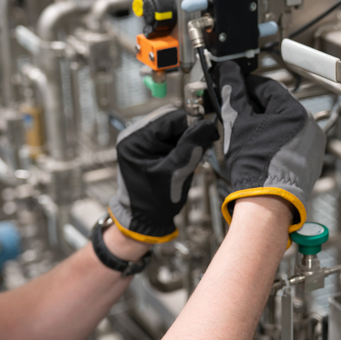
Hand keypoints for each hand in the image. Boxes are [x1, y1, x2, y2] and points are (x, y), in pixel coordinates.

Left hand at [109, 106, 217, 242]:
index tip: (207, 132)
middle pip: (169, 121)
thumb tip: (206, 125)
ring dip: (185, 140)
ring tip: (192, 157)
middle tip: (201, 147)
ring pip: (170, 129)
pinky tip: (184, 159)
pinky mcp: (146, 148)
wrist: (144, 220)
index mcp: (134, 141)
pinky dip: (180, 146)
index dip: (190, 124)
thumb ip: (190, 147)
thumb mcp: (176, 173)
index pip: (168, 119)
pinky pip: (167, 138)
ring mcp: (139, 142)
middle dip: (187, 132)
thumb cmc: (154, 201)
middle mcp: (133, 137)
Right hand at [214, 61, 324, 231]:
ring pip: (285, 123)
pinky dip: (277, 140)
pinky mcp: (311, 160)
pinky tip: (261, 150)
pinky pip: (292, 141)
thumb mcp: (238, 124)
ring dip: (266, 124)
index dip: (247, 86)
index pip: (268, 86)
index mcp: (295, 111)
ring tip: (247, 135)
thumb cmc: (255, 166)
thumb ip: (232, 94)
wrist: (268, 202)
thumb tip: (228, 74)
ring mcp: (312, 143)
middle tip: (237, 114)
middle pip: (278, 105)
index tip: (234, 90)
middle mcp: (309, 124)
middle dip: (256, 107)